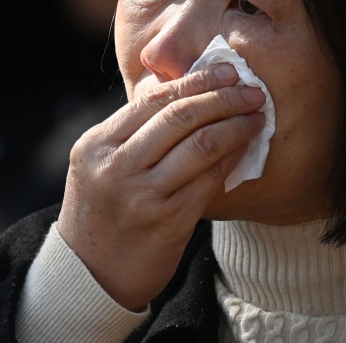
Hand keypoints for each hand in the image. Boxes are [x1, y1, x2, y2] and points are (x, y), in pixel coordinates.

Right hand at [56, 64, 265, 310]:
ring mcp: (142, 195)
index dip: (195, 81)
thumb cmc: (102, 211)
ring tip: (256, 116)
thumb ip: (132, 131)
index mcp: (97, 145)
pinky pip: (209, 179)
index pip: (153, 99)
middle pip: (179, 116)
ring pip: (200, 145)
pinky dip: (231, 157)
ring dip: (235, 125)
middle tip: (251, 90)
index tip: (225, 71)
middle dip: (222, 98)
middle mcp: (116, 167)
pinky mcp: (168, 221)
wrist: (89, 275)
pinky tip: (245, 147)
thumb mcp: (98, 165)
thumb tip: (185, 91)